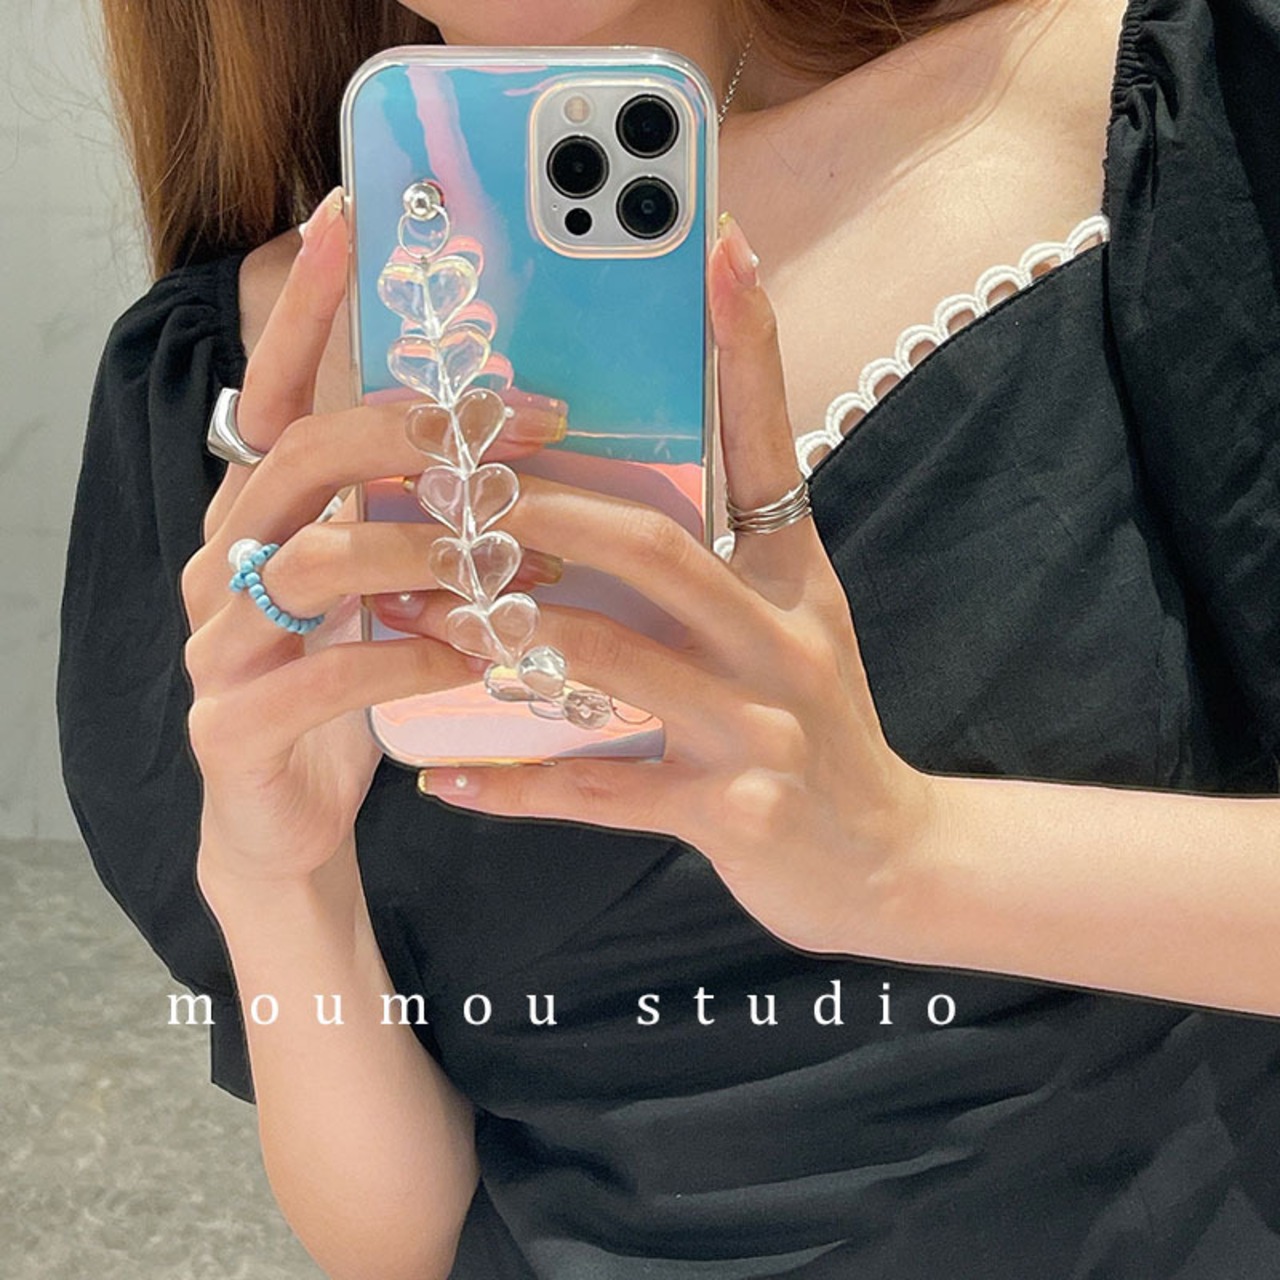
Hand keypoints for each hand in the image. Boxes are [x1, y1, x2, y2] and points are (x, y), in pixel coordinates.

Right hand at [181, 188, 565, 889]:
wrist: (287, 818)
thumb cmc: (349, 685)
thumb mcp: (381, 590)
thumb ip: (414, 519)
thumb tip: (509, 447)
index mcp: (261, 517)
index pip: (277, 394)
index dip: (306, 307)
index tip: (346, 218)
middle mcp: (224, 563)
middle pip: (301, 458)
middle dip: (411, 430)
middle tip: (512, 426)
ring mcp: (219, 646)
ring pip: (313, 564)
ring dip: (426, 551)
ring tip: (515, 558)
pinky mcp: (234, 727)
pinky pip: (326, 678)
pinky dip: (408, 658)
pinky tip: (474, 655)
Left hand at [370, 215, 938, 956]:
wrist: (886, 857)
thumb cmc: (819, 724)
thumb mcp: (794, 619)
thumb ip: (728, 549)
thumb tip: (623, 485)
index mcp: (794, 576)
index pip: (770, 442)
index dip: (745, 342)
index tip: (709, 242)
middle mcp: (786, 637)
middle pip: (654, 546)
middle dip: (533, 514)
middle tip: (436, 488)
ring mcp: (766, 728)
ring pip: (616, 662)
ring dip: (504, 635)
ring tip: (417, 616)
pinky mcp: (738, 814)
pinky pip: (606, 792)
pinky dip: (519, 782)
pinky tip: (442, 776)